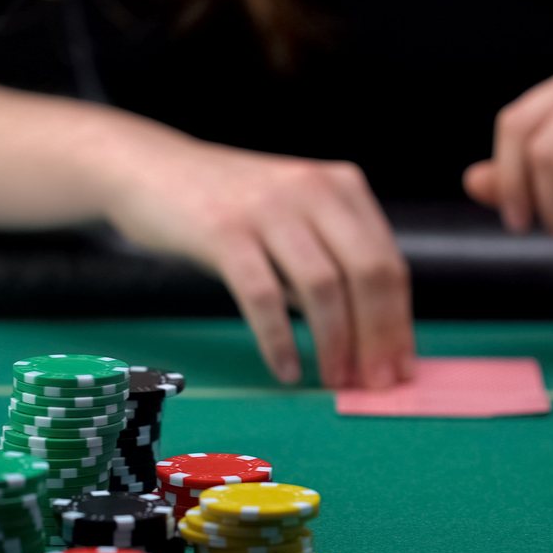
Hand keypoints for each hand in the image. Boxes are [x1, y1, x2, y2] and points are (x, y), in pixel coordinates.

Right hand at [97, 131, 414, 388]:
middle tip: (375, 384)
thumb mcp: (296, 217)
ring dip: (334, 343)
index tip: (401, 368)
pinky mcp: (224, 231)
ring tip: (334, 379)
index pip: (389, 262)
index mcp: (342, 187)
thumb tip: (371, 337)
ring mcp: (268, 208)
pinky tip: (286, 368)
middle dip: (378, 337)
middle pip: (367, 273)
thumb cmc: (232, 206)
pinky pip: (263, 297)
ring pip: (322, 287)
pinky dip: (279, 340)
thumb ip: (332, 261)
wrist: (151, 168)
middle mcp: (313, 190)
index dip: (400, 322)